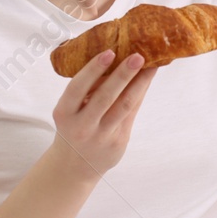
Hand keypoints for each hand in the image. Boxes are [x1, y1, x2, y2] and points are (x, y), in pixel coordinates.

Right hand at [50, 49, 157, 176]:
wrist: (75, 165)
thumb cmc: (74, 126)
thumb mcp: (71, 110)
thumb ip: (88, 90)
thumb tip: (115, 57)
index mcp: (64, 112)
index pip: (77, 87)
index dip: (93, 69)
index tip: (109, 52)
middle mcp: (82, 126)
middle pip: (105, 97)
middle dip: (123, 75)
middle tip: (138, 56)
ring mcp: (101, 136)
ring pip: (124, 106)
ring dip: (139, 83)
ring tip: (151, 66)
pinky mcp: (118, 142)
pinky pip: (131, 113)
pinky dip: (140, 94)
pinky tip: (147, 79)